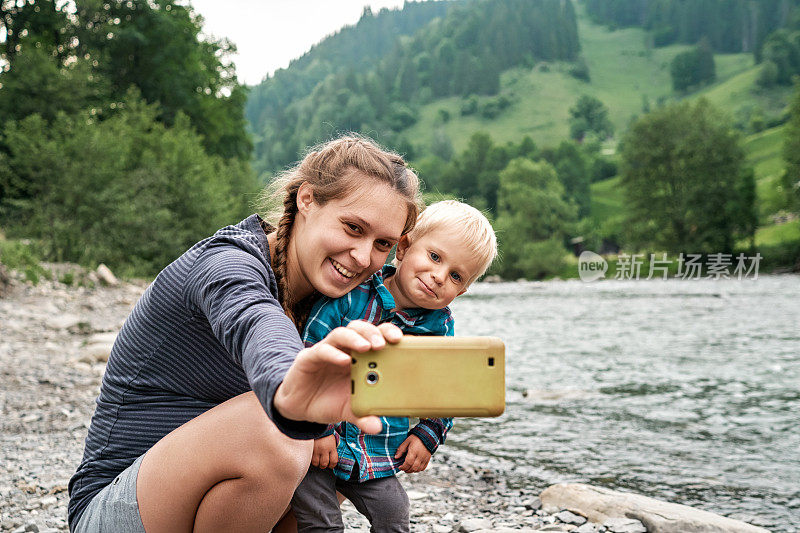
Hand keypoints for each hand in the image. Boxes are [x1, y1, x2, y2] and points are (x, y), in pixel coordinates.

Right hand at [274, 321, 401, 433]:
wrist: (300, 407)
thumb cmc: (330, 401)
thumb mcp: (349, 410)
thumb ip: (363, 416)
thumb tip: (378, 427)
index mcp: (361, 358)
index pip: (377, 337)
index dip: (389, 334)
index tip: (402, 340)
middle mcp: (345, 349)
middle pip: (361, 329)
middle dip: (375, 332)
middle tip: (385, 343)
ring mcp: (328, 350)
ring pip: (342, 333)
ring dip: (356, 338)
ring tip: (367, 347)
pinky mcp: (309, 357)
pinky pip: (322, 350)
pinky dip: (334, 354)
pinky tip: (343, 360)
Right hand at [311, 434, 338, 468]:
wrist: (317, 427)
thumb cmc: (325, 434)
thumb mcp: (332, 441)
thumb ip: (332, 450)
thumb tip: (332, 460)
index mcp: (331, 447)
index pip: (334, 461)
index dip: (332, 465)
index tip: (331, 465)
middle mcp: (324, 449)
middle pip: (324, 464)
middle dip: (324, 466)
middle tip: (324, 464)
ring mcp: (316, 450)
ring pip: (316, 463)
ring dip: (317, 464)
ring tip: (318, 461)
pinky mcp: (309, 449)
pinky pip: (310, 459)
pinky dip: (311, 460)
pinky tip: (313, 458)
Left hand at [394, 434, 430, 472]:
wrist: (427, 436)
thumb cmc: (416, 438)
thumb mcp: (406, 441)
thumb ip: (401, 450)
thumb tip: (396, 457)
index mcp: (414, 451)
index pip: (408, 463)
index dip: (403, 467)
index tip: (399, 467)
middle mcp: (420, 456)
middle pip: (413, 468)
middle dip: (406, 470)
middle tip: (403, 468)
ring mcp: (425, 458)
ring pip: (418, 469)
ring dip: (412, 471)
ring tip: (408, 468)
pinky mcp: (428, 459)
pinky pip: (423, 468)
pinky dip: (418, 470)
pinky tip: (414, 467)